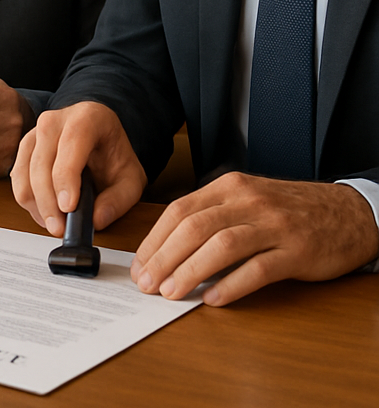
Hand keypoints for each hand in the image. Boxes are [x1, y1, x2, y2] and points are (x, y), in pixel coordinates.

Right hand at [11, 100, 145, 234]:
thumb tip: (96, 219)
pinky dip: (29, 201)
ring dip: (37, 205)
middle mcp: (55, 120)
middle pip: (42, 162)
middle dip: (48, 202)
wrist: (100, 138)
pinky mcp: (25, 147)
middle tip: (61, 228)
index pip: (70, 145)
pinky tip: (47, 212)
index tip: (69, 208)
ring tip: (56, 224)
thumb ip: (118, 200)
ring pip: (24, 173)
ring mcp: (35, 132)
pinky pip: (17, 178)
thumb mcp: (131, 178)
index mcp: (87, 117)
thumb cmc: (113, 155)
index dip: (66, 178)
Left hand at [131, 172, 378, 306]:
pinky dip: (232, 285)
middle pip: (194, 227)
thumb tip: (167, 249)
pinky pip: (259, 269)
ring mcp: (274, 225)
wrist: (347, 213)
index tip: (139, 264)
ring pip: (222, 245)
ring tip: (171, 293)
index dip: (155, 239)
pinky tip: (213, 299)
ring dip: (190, 271)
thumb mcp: (246, 200)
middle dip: (164, 257)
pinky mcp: (297, 251)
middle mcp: (248, 201)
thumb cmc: (287, 210)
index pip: (180, 210)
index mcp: (229, 186)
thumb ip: (211, 216)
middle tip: (147, 284)